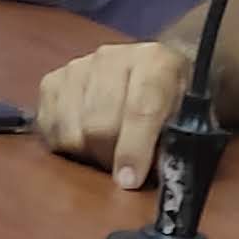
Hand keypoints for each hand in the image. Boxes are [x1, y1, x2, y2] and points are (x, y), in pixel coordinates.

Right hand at [36, 39, 195, 190]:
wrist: (153, 68)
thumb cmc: (174, 98)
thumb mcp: (190, 115)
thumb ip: (177, 140)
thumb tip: (151, 173)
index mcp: (155, 62)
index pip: (140, 109)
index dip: (134, 149)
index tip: (129, 181)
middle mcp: (111, 58)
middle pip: (98, 123)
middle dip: (109, 156)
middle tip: (122, 169)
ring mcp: (77, 67)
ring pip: (70, 130)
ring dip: (87, 152)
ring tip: (106, 151)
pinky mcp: (52, 80)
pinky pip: (48, 127)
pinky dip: (64, 143)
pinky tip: (84, 140)